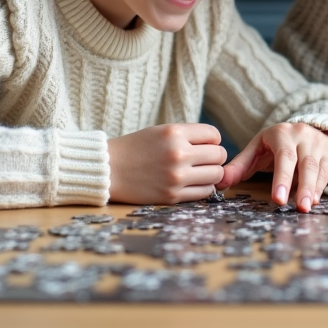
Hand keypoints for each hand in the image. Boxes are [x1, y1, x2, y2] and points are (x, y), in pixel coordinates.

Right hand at [107, 123, 226, 204]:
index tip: (204, 145)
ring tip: (199, 173)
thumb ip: (188, 136)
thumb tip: (216, 146)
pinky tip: (192, 184)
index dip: (212, 140)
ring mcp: (176, 177)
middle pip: (219, 155)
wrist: (108, 170)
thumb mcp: (160, 131)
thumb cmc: (135, 148)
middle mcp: (178, 154)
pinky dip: (203, 188)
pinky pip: (204, 192)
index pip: (214, 135)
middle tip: (203, 161)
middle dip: (215, 158)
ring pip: (217, 175)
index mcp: (174, 133)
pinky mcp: (172, 196)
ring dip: (211, 174)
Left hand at [217, 123, 327, 212]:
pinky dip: (320, 188)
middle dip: (301, 186)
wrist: (309, 131)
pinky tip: (313, 201)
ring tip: (305, 208)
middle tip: (298, 208)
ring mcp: (318, 144)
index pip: (283, 156)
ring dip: (312, 190)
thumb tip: (219, 183)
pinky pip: (325, 173)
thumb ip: (240, 166)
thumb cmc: (277, 144)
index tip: (277, 198)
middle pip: (303, 163)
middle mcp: (302, 136)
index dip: (281, 177)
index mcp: (281, 134)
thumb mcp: (258, 150)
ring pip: (316, 169)